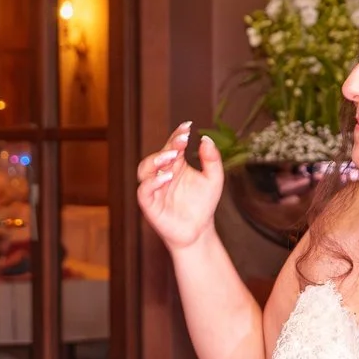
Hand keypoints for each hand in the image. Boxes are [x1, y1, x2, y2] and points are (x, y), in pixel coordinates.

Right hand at [136, 122, 221, 251]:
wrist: (199, 231)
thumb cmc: (203, 204)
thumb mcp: (214, 179)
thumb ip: (212, 160)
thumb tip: (205, 139)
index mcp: (176, 165)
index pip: (173, 145)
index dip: (177, 135)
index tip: (187, 127)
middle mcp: (162, 174)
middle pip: (157, 154)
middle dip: (167, 146)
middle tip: (181, 141)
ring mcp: (154, 189)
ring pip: (144, 169)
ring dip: (156, 160)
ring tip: (172, 156)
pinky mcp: (149, 204)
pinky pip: (144, 190)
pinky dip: (153, 182)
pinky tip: (167, 177)